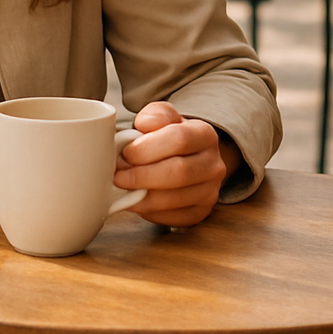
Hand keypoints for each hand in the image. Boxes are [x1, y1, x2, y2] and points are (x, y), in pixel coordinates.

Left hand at [113, 101, 241, 228]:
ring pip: (175, 199)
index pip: (179, 140)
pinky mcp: (200, 213)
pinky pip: (173, 218)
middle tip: (118, 176)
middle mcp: (213, 164)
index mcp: (204, 134)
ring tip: (123, 190)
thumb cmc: (169, 138)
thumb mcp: (163, 118)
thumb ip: (155, 115)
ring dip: (142, 197)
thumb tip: (144, 125)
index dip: (147, 148)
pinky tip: (136, 202)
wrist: (189, 159)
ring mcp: (210, 191)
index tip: (125, 153)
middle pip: (178, 172)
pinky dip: (149, 212)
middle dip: (142, 176)